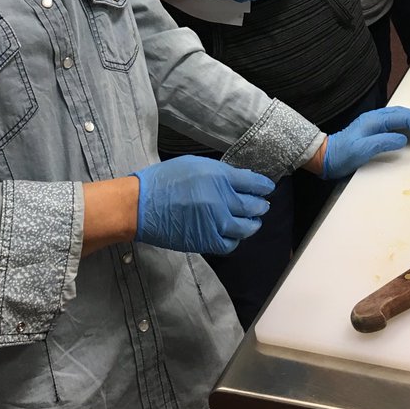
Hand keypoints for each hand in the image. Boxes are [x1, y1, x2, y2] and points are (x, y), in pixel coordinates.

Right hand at [134, 156, 273, 254]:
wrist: (141, 206)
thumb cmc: (164, 180)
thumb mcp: (195, 165)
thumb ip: (220, 172)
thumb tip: (240, 179)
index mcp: (219, 177)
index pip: (252, 182)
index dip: (264, 186)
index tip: (268, 188)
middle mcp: (222, 200)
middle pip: (253, 205)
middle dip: (261, 205)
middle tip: (263, 205)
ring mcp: (215, 222)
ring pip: (246, 227)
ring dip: (253, 223)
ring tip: (254, 221)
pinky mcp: (206, 240)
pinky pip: (230, 244)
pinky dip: (236, 239)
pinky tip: (235, 235)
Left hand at [322, 107, 409, 179]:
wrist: (326, 156)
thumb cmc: (342, 155)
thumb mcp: (361, 151)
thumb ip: (382, 142)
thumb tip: (403, 138)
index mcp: (375, 120)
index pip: (404, 119)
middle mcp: (378, 118)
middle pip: (407, 114)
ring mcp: (377, 123)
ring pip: (405, 118)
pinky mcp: (377, 130)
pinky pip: (400, 124)